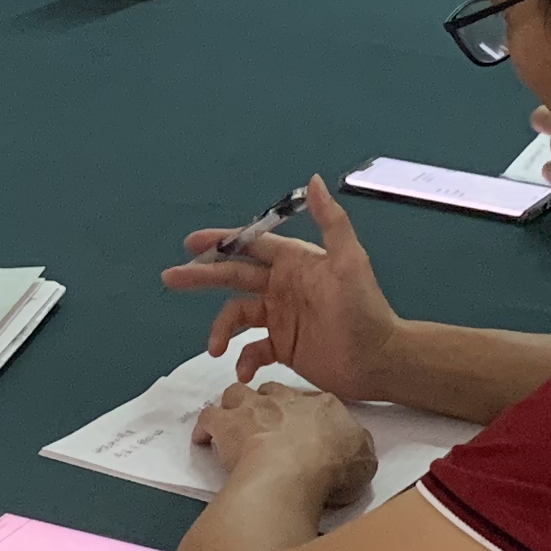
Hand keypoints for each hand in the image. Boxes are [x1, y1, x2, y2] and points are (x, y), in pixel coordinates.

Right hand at [159, 176, 402, 400]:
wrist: (379, 360)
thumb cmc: (364, 310)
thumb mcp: (350, 262)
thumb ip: (331, 222)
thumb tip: (313, 180)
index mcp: (294, 262)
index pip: (250, 246)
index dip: (220, 243)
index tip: (191, 243)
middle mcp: (282, 286)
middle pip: (233, 276)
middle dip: (202, 276)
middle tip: (171, 278)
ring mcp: (280, 318)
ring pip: (237, 315)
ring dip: (221, 329)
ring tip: (214, 348)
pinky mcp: (282, 347)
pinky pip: (252, 350)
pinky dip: (243, 359)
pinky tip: (242, 370)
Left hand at [192, 375, 376, 510]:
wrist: (296, 472)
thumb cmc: (332, 468)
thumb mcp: (365, 459)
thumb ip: (359, 447)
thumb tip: (358, 446)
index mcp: (323, 405)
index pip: (311, 402)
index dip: (304, 416)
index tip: (302, 431)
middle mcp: (286, 399)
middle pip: (273, 392)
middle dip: (268, 405)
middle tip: (267, 426)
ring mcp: (254, 408)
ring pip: (238, 393)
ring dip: (235, 407)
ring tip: (235, 427)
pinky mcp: (227, 424)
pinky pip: (209, 417)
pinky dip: (206, 427)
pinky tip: (205, 440)